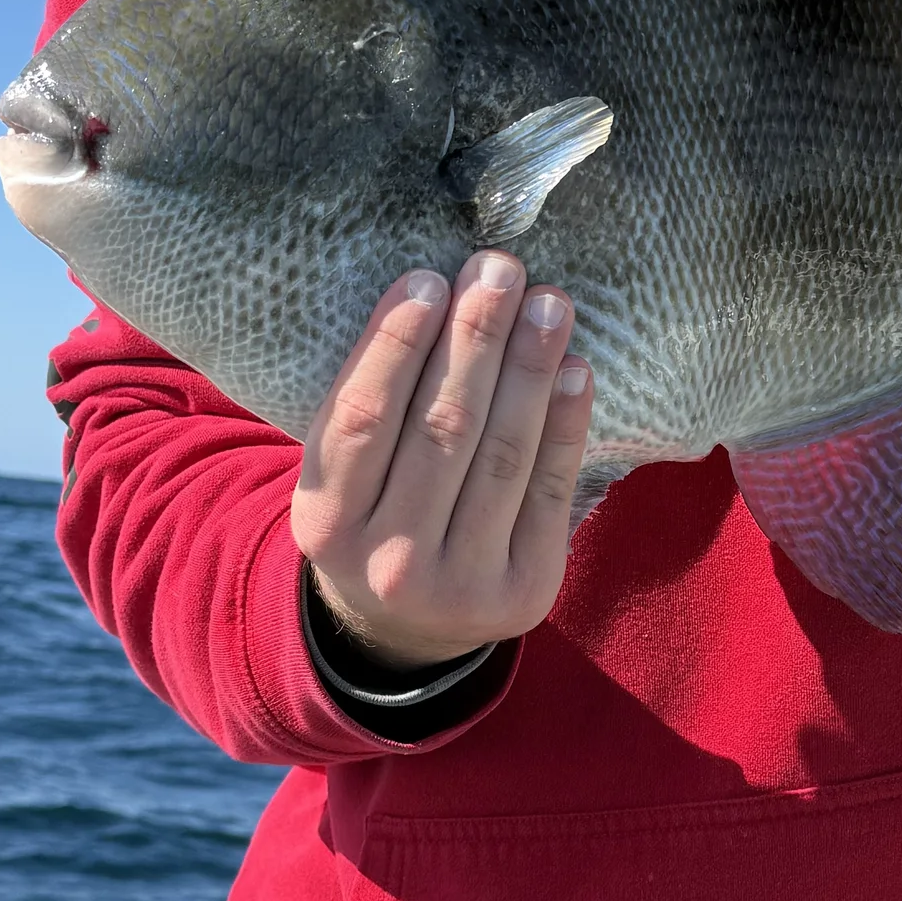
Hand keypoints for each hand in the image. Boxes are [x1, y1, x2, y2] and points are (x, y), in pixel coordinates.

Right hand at [292, 253, 593, 669]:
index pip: (362, 418)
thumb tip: (436, 293)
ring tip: (549, 304)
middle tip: (501, 269)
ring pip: (501, 457)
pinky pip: (551, 493)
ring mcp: (462, 584)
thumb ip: (371, 403)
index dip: (395, 344)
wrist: (406, 631)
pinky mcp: (525, 591)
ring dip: (529, 370)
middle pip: (441, 431)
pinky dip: (566, 426)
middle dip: (476, 339)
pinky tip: (575, 370)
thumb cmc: (374, 516)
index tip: (429, 280)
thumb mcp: (340, 475)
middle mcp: (389, 560)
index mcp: (326, 522)